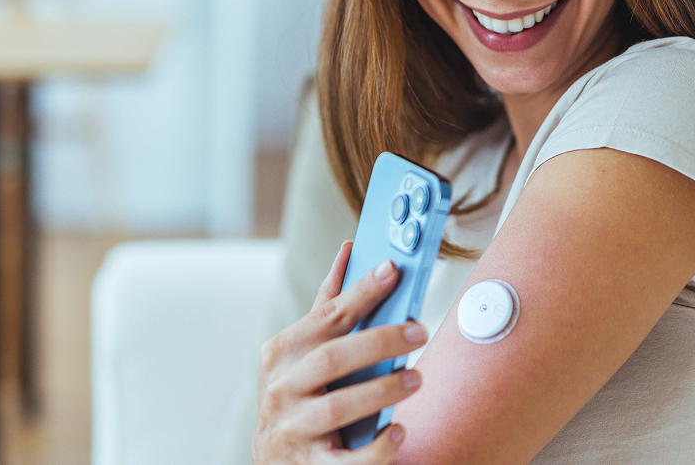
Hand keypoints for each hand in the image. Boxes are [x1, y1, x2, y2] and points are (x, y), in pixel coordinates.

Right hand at [252, 242, 428, 463]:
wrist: (274, 459)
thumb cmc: (299, 393)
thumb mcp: (304, 350)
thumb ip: (328, 306)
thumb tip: (349, 251)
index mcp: (282, 352)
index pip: (326, 316)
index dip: (361, 292)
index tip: (393, 271)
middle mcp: (281, 389)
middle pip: (333, 359)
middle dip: (380, 342)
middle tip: (420, 332)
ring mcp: (292, 429)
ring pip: (338, 408)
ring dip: (383, 390)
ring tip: (417, 379)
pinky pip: (346, 461)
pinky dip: (377, 448)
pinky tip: (399, 432)